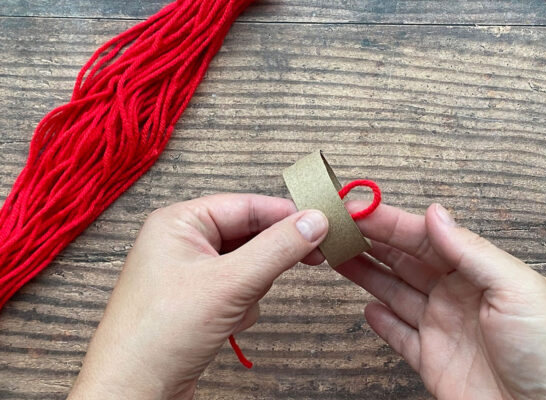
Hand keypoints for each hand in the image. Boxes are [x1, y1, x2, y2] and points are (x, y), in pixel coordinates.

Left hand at [68, 194, 328, 399]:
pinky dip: (241, 306)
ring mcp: (189, 274)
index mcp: (179, 223)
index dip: (285, 214)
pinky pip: (237, 290)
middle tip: (312, 258)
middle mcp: (182, 243)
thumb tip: (315, 221)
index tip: (322, 223)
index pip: (245, 205)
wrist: (134, 391)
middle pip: (247, 235)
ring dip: (252, 287)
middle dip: (267, 258)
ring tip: (235, 307)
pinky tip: (225, 324)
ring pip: (246, 266)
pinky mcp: (196, 302)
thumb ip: (277, 248)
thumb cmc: (161, 333)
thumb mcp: (229, 283)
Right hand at [338, 203, 545, 399]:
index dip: (390, 222)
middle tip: (338, 228)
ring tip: (338, 257)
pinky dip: (381, 321)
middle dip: (371, 242)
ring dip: (367, 274)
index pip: (426, 238)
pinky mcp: (433, 361)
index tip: (359, 210)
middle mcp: (458, 295)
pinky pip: (400, 335)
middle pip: (405, 260)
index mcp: (480, 272)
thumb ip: (472, 251)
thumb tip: (436, 214)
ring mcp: (443, 327)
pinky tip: (367, 308)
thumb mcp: (518, 289)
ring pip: (395, 292)